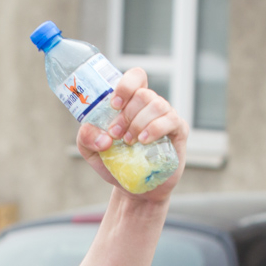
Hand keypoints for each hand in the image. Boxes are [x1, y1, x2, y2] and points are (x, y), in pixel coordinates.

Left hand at [75, 68, 187, 200]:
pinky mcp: (178, 130)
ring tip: (128, 142)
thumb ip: (86, 137)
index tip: (114, 105)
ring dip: (138, 123)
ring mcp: (166, 115)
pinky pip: (171, 120)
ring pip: (156, 104)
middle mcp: (150, 105)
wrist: (134, 187)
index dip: (126, 85)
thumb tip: (100, 135)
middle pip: (143, 94)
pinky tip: (143, 141)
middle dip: (126, 114)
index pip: (136, 77)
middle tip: (115, 134)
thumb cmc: (115, 163)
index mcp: (131, 102)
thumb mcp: (91, 151)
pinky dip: (155, 128)